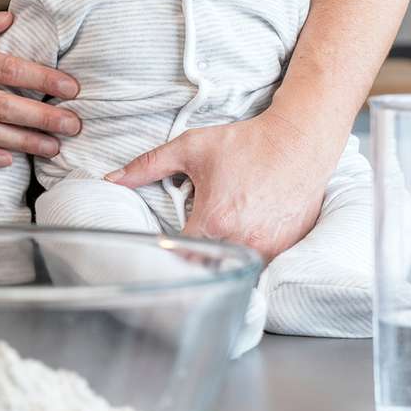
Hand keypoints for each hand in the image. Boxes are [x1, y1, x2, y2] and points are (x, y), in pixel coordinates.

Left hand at [104, 110, 336, 259]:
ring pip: (233, 268)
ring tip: (215, 242)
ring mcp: (268, 248)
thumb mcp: (191, 148)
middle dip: (192, 260)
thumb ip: (147, 165)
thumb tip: (112, 179)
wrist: (299, 142)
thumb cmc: (246, 144)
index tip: (163, 247)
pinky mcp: (287, 248)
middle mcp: (241, 240)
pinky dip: (247, 257)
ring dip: (220, 260)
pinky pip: (259, 265)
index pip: (179, 254)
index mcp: (214, 220)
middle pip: (205, 266)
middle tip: (184, 249)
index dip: (167, 253)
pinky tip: (241, 238)